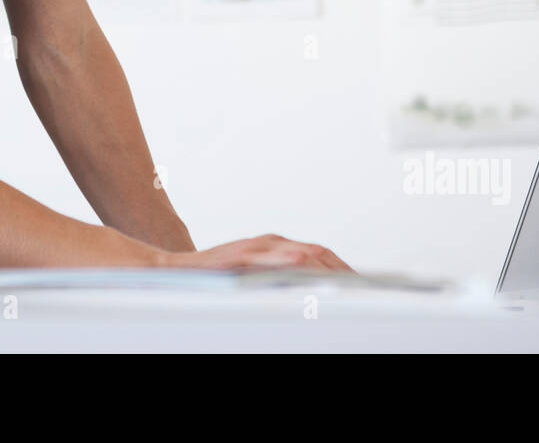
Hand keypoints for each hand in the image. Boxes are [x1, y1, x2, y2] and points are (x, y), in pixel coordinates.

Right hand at [158, 234, 356, 272]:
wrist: (171, 272)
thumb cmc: (211, 278)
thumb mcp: (250, 278)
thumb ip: (275, 281)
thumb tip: (304, 297)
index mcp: (274, 247)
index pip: (318, 254)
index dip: (341, 267)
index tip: (363, 283)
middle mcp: (270, 243)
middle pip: (318, 252)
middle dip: (343, 269)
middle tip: (366, 287)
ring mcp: (257, 248)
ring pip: (303, 254)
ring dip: (329, 269)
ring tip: (350, 285)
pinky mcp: (244, 257)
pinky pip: (277, 261)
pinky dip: (299, 267)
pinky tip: (313, 276)